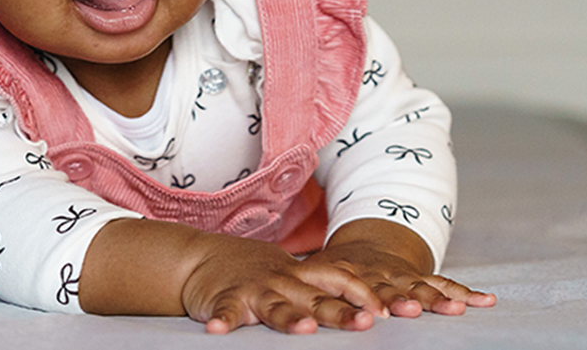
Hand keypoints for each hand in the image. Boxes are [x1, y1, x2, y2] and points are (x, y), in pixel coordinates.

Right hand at [180, 232, 385, 333]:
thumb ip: (320, 290)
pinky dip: (223, 320)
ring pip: (275, 306)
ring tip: (305, 329)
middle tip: (364, 324)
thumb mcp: (290, 274)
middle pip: (315, 298)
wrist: (201, 257)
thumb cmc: (254, 271)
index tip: (385, 312)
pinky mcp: (223, 299)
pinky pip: (224, 311)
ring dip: (290, 318)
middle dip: (341, 312)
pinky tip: (219, 330)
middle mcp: (281, 281)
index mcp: (300, 275)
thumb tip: (364, 309)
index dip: (363, 294)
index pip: (340, 279)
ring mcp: (253, 289)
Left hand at [304, 219, 496, 317]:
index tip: (377, 315)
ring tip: (460, 309)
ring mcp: (405, 276)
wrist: (365, 246)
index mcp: (354, 274)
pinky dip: (465, 293)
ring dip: (441, 298)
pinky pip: (445, 283)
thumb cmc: (334, 269)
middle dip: (408, 300)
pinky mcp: (423, 277)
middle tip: (416, 311)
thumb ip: (310, 285)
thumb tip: (290, 306)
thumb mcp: (316, 272)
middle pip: (396, 289)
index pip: (361, 289)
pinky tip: (487, 302)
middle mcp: (382, 274)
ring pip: (425, 286)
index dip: (369, 301)